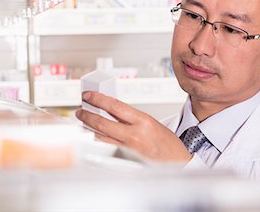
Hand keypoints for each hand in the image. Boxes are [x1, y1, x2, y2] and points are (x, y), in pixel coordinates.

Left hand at [76, 91, 191, 162]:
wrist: (178, 163)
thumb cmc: (167, 144)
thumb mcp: (151, 122)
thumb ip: (130, 117)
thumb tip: (109, 110)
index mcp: (143, 121)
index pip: (114, 106)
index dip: (98, 99)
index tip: (88, 95)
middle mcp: (134, 135)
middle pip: (102, 122)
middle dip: (87, 115)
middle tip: (80, 110)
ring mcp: (128, 149)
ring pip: (100, 137)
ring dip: (88, 128)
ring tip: (83, 122)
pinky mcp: (124, 160)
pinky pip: (105, 148)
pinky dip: (97, 140)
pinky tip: (92, 136)